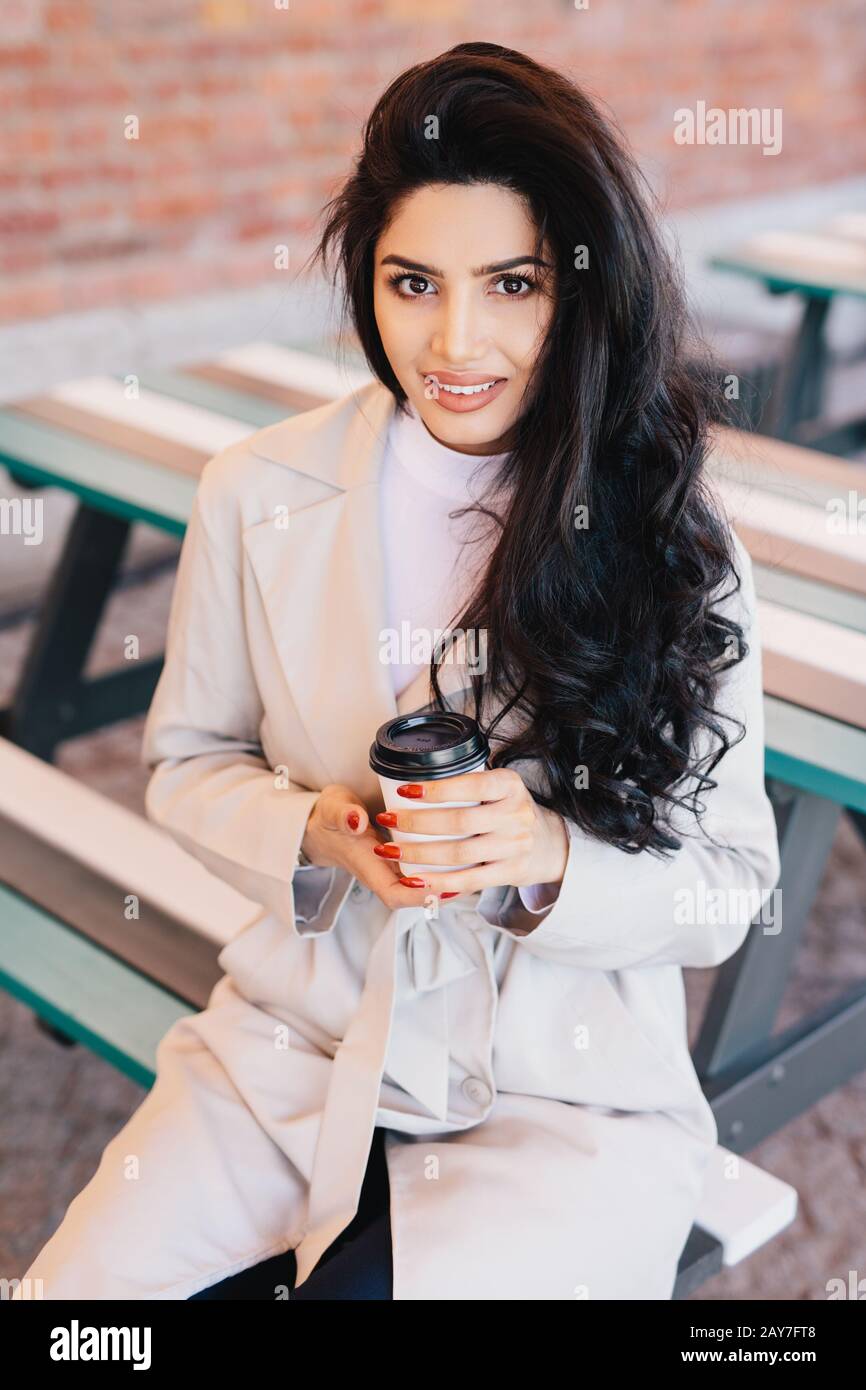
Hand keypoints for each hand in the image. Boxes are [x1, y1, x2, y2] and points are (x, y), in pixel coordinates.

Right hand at [299, 783, 463, 912]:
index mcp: (369, 868)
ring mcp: (396, 867)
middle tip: (476, 873)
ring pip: (426, 882)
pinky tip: (469, 852)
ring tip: (481, 864)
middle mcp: (386, 873)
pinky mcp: (405, 858)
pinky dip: (448, 863)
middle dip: (447, 889)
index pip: (396, 895)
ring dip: (452, 877)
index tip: (444, 885)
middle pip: (419, 894)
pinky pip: (427, 869)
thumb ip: (343, 815)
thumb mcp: (334, 810)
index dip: (420, 895)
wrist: (326, 823)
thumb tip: (356, 820)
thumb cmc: (332, 817)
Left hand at [371, 767, 568, 898]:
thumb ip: (469, 780)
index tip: (405, 791)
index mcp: (510, 785)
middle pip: (459, 822)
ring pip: (459, 854)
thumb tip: (416, 769)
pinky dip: (439, 881)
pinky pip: (469, 880)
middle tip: (387, 820)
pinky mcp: (511, 873)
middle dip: (417, 822)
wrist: (547, 843)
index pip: (471, 785)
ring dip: (419, 854)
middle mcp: (517, 815)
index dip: (437, 789)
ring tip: (390, 850)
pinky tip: (415, 878)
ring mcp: (516, 846)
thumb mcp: (501, 786)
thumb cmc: (509, 809)